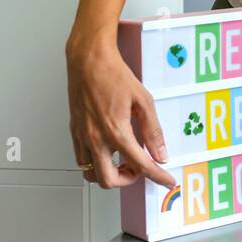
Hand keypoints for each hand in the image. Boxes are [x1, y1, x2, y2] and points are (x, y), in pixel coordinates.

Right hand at [65, 39, 175, 188]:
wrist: (88, 60)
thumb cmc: (113, 74)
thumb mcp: (143, 101)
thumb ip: (153, 131)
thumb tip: (160, 153)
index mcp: (116, 131)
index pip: (140, 165)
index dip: (157, 177)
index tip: (166, 181)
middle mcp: (96, 138)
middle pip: (109, 180)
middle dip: (127, 180)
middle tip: (139, 169)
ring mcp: (83, 136)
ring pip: (91, 174)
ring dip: (109, 174)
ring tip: (122, 161)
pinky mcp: (75, 131)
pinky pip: (81, 159)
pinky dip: (95, 163)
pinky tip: (107, 152)